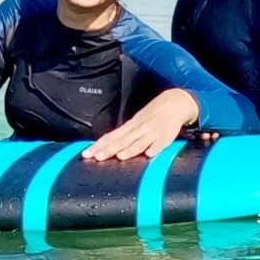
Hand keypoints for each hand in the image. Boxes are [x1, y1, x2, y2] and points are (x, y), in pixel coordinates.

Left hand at [81, 89, 199, 161]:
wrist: (174, 102)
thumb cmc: (152, 115)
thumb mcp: (136, 122)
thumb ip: (124, 135)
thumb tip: (105, 146)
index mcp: (129, 126)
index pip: (110, 137)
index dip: (98, 145)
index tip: (85, 154)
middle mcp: (138, 129)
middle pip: (121, 141)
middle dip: (108, 150)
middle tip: (95, 157)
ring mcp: (152, 132)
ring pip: (139, 142)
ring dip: (129, 150)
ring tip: (120, 157)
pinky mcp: (166, 136)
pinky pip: (160, 143)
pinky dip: (154, 148)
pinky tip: (149, 154)